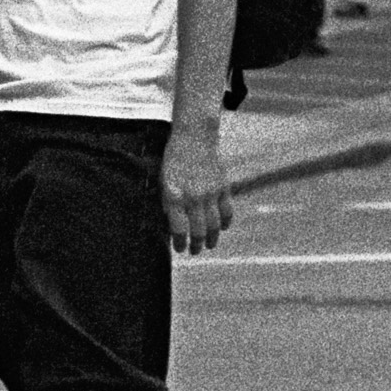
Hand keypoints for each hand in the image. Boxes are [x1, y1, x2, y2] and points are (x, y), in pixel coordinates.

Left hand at [160, 126, 233, 254]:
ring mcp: (211, 193)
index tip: (179, 249)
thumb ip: (168, 204)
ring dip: (213, 238)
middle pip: (198, 230)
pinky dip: (226, 222)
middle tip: (195, 251)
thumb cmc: (173, 161)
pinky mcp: (223, 187)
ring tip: (210, 245)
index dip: (179, 243)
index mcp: (174, 196)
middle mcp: (193, 197)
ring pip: (214, 224)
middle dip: (197, 245)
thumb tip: (172, 226)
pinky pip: (227, 211)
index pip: (179, 230)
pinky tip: (223, 228)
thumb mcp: (163, 182)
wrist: (194, 139)